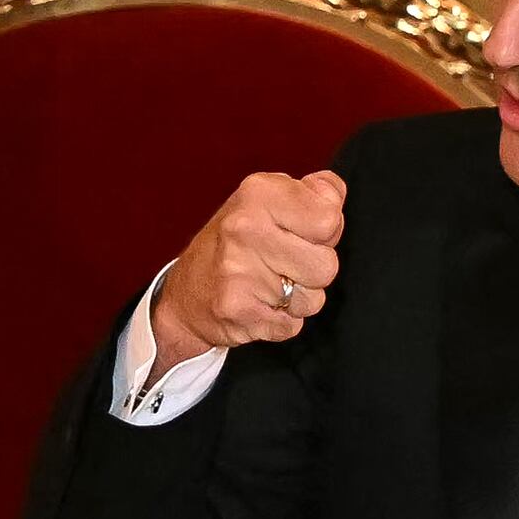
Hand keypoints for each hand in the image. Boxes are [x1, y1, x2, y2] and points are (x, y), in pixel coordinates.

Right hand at [142, 170, 346, 372]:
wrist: (186, 293)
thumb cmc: (238, 244)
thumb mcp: (270, 202)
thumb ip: (313, 193)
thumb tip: (333, 196)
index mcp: (259, 193)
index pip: (329, 219)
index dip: (325, 232)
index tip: (300, 233)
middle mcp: (245, 228)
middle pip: (328, 265)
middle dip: (313, 271)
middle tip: (283, 264)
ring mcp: (238, 270)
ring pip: (312, 300)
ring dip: (298, 299)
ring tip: (269, 285)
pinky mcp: (237, 310)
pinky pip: (291, 326)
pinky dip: (279, 322)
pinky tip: (257, 305)